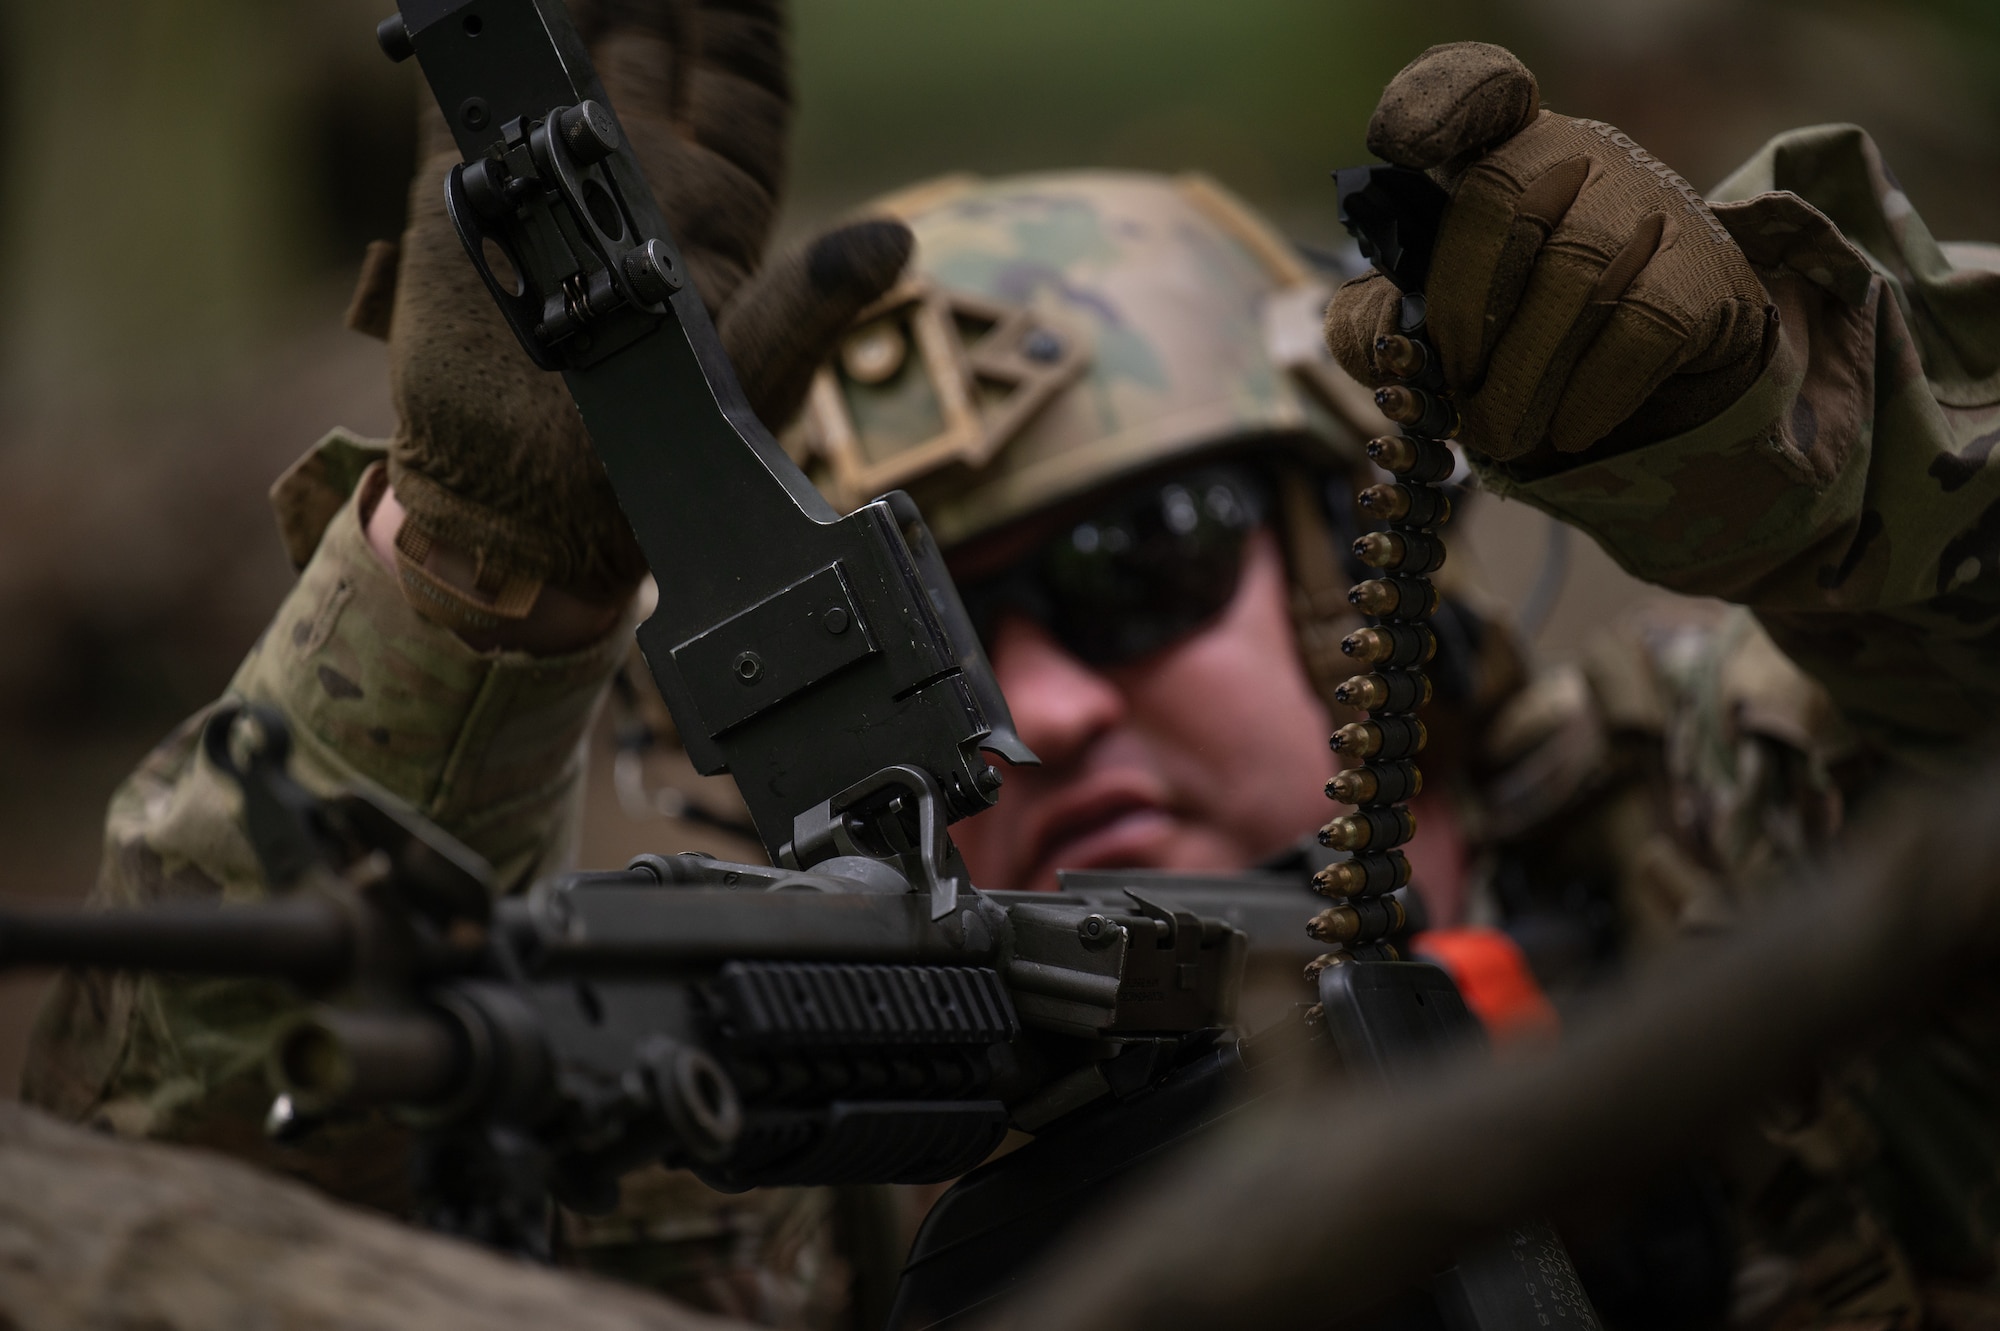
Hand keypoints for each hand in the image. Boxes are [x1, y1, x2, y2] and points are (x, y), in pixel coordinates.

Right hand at [373, 0, 911, 632]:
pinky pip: (465, 84)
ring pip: (564, 49)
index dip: (743, 11)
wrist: (532, 510)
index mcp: (715, 203)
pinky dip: (463, 31)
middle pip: (655, 41)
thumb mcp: (753, 380)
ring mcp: (550, 176)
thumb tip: (891, 242)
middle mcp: (638, 176)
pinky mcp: (462, 192)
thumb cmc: (662, 461)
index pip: (740, 75)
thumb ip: (810, 304)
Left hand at [1324, 43, 1773, 463]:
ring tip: (1498, 436)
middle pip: (1507, 205)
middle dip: (1465, 314)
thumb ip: (1376, 324)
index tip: (1398, 143)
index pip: (1480, 88)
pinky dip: (1594, 389)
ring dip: (1523, 371)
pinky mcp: (1703, 267)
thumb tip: (1380, 341)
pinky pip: (1642, 324)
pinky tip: (1568, 430)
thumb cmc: (1515, 337)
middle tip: (1456, 394)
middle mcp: (1578, 154)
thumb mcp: (1428, 325)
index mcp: (1501, 151)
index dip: (1439, 102)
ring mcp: (1649, 201)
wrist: (1651, 379)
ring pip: (1575, 273)